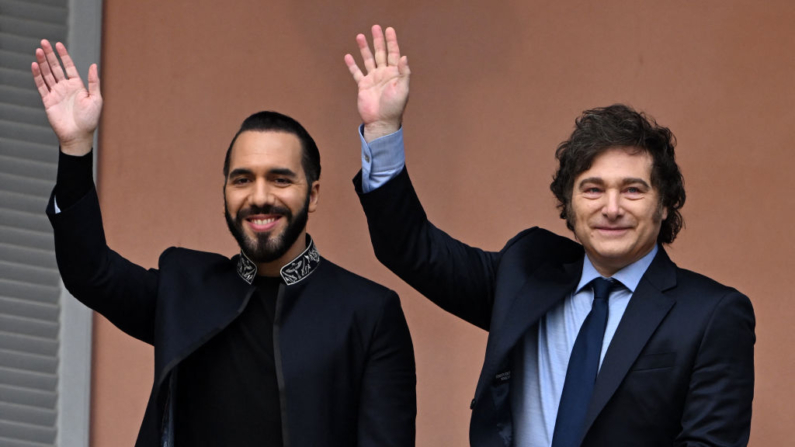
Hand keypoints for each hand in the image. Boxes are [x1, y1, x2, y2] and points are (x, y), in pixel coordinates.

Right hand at [31, 40, 101, 155]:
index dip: (63, 55)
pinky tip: (34, 65)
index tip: (58, 44)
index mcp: (78, 86)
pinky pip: (41, 86)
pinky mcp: (48, 101)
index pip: (68, 66)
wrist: (78, 135)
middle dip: (50, 55)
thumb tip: (93, 65)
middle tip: (43, 42)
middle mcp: (65, 87)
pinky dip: (37, 76)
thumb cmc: (90, 119)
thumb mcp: (96, 99)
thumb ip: (93, 82)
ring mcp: (56, 93)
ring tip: (38, 50)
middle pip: (55, 67)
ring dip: (42, 63)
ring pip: (47, 74)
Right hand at [344, 25, 409, 141]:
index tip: (389, 30)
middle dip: (378, 40)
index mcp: (394, 73)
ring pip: (368, 60)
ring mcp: (373, 79)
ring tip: (360, 36)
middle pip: (380, 53)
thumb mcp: (402, 89)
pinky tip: (348, 56)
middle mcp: (384, 74)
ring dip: (364, 48)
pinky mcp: (363, 86)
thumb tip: (404, 56)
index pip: (393, 53)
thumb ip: (403, 73)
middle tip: (375, 27)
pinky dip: (352, 65)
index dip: (391, 41)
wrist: (381, 122)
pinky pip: (356, 73)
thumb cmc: (394, 107)